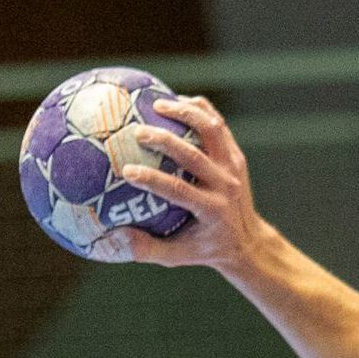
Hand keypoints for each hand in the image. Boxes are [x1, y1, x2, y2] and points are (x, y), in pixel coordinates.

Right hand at [102, 94, 260, 268]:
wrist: (248, 241)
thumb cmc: (204, 248)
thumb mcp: (177, 256)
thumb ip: (146, 249)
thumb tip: (111, 237)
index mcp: (211, 211)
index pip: (179, 191)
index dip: (153, 179)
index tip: (126, 170)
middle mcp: (225, 187)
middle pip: (194, 156)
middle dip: (165, 141)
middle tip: (137, 131)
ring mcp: (233, 168)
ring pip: (212, 130)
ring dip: (185, 113)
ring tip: (156, 104)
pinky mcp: (235, 155)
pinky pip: (217, 125)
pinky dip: (198, 109)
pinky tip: (172, 101)